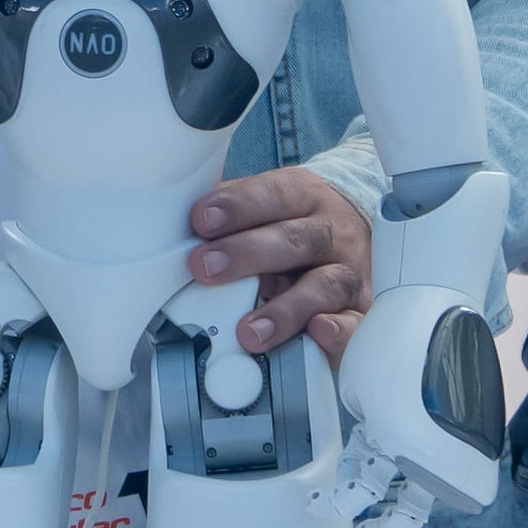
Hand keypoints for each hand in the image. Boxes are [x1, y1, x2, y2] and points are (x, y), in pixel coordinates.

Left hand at [189, 169, 370, 361]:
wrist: (362, 230)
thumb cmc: (293, 223)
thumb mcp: (264, 206)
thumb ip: (224, 216)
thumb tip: (165, 232)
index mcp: (303, 196)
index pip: (273, 194)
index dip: (238, 206)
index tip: (201, 220)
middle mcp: (331, 232)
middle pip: (294, 240)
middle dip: (247, 254)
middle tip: (205, 270)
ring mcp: (348, 272)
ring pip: (324, 286)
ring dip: (285, 309)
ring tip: (249, 331)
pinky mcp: (360, 311)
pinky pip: (356, 323)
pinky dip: (339, 332)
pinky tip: (317, 333)